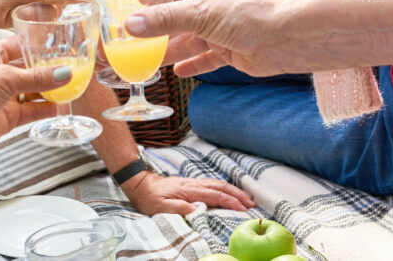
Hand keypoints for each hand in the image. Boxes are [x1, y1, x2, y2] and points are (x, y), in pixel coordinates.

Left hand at [0, 38, 68, 167]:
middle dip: (48, 70)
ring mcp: (3, 97)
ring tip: (70, 86)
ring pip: (32, 90)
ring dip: (49, 90)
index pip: (19, 46)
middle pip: (29, 69)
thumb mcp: (6, 78)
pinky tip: (60, 106)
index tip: (59, 44)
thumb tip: (64, 73)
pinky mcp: (8, 116)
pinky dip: (45, 108)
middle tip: (70, 66)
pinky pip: (32, 110)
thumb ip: (37, 77)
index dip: (38, 45)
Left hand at [120, 171, 254, 215]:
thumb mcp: (159, 206)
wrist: (141, 184)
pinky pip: (212, 184)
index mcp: (188, 190)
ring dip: (233, 190)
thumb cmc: (149, 198)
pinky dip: (224, 188)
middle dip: (237, 194)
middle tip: (251, 203)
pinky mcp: (191, 184)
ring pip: (218, 184)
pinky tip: (229, 192)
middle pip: (220, 187)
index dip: (230, 202)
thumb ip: (178, 208)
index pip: (214, 195)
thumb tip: (196, 210)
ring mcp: (193, 182)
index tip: (242, 209)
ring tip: (246, 197)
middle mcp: (193, 184)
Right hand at [124, 0, 289, 76]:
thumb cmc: (246, 13)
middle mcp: (209, 4)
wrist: (285, 36)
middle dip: (154, 31)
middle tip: (129, 43)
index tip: (129, 9)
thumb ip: (164, 20)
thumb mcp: (198, 13)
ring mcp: (218, 28)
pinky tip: (178, 72)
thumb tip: (131, 24)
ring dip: (168, 51)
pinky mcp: (229, 49)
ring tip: (143, 63)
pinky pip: (205, 58)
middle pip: (174, 18)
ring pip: (186, 40)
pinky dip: (192, 64)